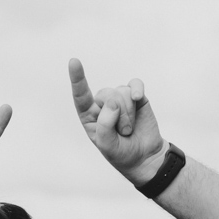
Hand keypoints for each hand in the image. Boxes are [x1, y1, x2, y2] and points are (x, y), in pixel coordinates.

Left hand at [68, 58, 166, 182]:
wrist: (145, 156)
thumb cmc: (121, 152)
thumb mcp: (107, 145)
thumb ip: (105, 125)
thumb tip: (112, 101)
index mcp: (89, 116)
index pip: (80, 96)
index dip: (77, 79)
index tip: (74, 62)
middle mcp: (102, 104)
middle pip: (106, 95)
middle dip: (119, 116)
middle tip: (124, 133)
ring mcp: (119, 98)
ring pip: (121, 92)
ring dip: (128, 114)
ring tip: (129, 128)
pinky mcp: (135, 96)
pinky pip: (134, 84)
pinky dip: (137, 90)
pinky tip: (138, 97)